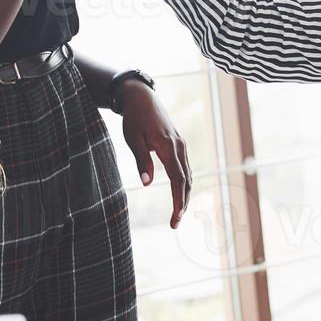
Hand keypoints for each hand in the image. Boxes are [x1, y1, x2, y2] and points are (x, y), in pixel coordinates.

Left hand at [118, 81, 191, 228]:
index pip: (178, 179)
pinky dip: (184, 183)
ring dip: (185, 194)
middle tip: (175, 223)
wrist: (142, 97)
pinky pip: (185, 167)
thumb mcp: (133, 138)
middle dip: (183, 203)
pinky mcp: (179, 144)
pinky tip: (179, 193)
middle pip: (186, 180)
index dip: (178, 200)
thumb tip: (147, 184)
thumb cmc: (134, 118)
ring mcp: (181, 145)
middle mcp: (179, 146)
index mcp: (168, 146)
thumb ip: (141, 161)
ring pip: (188, 174)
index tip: (176, 218)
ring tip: (178, 213)